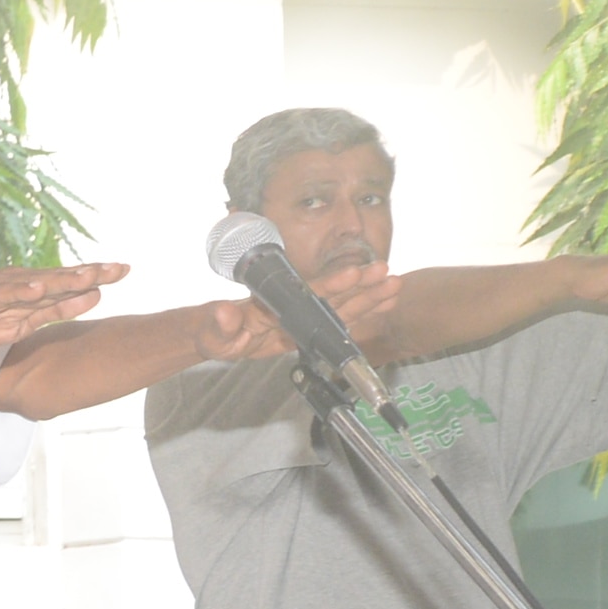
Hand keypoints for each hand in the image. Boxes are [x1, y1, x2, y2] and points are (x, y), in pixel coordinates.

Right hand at [0, 261, 119, 350]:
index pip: (67, 283)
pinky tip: (39, 287)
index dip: (96, 277)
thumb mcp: (19, 324)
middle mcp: (16, 284)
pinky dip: (20, 289)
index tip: (125, 271)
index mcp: (28, 291)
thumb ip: (55, 310)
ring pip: (35, 283)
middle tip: (121, 268)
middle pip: (58, 278)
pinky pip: (0, 294)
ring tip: (89, 275)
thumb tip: (93, 297)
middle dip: (90, 273)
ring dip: (62, 278)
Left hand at [193, 265, 399, 362]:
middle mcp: (295, 304)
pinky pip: (342, 319)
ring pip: (343, 305)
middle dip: (360, 285)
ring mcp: (306, 315)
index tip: (353, 274)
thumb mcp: (213, 333)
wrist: (219, 335)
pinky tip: (387, 302)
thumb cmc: (215, 333)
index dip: (330, 284)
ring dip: (369, 296)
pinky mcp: (311, 327)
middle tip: (387, 273)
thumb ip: (219, 324)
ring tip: (395, 285)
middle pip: (333, 293)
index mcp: (275, 301)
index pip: (307, 291)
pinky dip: (365, 311)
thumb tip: (224, 311)